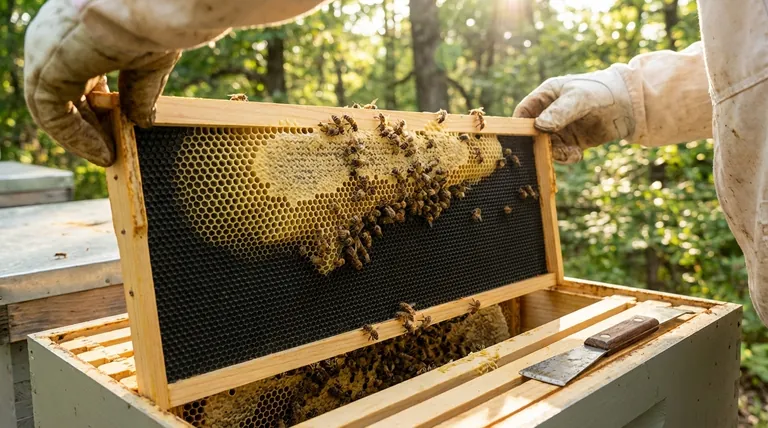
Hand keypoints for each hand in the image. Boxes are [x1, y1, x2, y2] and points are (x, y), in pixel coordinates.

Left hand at [23, 0, 180, 166]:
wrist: (156, 8)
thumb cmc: (156, 24)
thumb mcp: (149, 63)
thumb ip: (140, 93)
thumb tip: (143, 122)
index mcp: (77, 29)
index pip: (76, 74)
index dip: (96, 107)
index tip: (118, 130)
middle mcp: (53, 36)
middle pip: (62, 92)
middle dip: (88, 125)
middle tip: (113, 149)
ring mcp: (45, 51)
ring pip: (51, 105)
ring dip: (81, 136)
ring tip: (108, 156)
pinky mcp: (46, 69)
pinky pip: (51, 114)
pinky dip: (75, 138)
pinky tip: (103, 152)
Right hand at [513, 67, 635, 163]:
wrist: (631, 104)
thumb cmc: (602, 91)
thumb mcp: (579, 98)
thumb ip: (559, 112)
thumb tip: (539, 127)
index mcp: (546, 96)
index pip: (523, 112)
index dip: (519, 126)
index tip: (522, 139)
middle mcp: (550, 113)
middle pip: (533, 133)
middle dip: (538, 144)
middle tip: (548, 151)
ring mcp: (561, 128)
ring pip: (547, 146)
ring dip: (555, 153)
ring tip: (571, 153)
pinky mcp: (573, 141)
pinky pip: (562, 153)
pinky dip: (566, 157)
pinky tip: (577, 155)